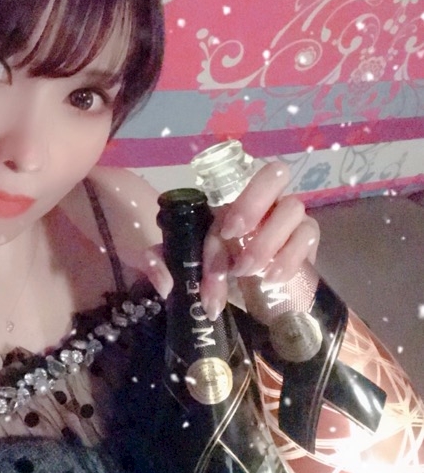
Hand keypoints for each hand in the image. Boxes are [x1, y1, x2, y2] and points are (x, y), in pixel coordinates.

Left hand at [143, 161, 319, 320]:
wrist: (253, 299)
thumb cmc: (221, 272)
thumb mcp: (186, 268)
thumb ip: (166, 265)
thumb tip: (164, 281)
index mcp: (233, 199)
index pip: (232, 189)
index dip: (228, 211)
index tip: (222, 236)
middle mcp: (265, 200)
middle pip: (274, 173)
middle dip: (254, 203)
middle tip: (235, 237)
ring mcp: (290, 217)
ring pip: (293, 207)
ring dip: (267, 241)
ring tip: (248, 272)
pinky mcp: (308, 239)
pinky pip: (309, 234)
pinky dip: (290, 257)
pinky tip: (271, 278)